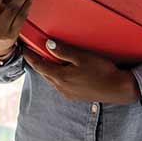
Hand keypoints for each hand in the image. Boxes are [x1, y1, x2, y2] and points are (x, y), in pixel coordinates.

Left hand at [24, 39, 141, 104]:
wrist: (118, 88)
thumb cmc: (102, 70)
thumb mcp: (82, 57)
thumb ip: (64, 51)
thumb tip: (47, 44)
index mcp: (60, 77)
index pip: (39, 65)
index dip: (30, 57)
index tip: (24, 49)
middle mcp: (61, 87)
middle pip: (44, 73)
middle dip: (37, 63)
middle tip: (32, 52)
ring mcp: (68, 93)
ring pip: (52, 80)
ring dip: (47, 70)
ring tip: (46, 60)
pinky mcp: (75, 96)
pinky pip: (60, 85)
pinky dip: (56, 76)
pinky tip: (62, 71)